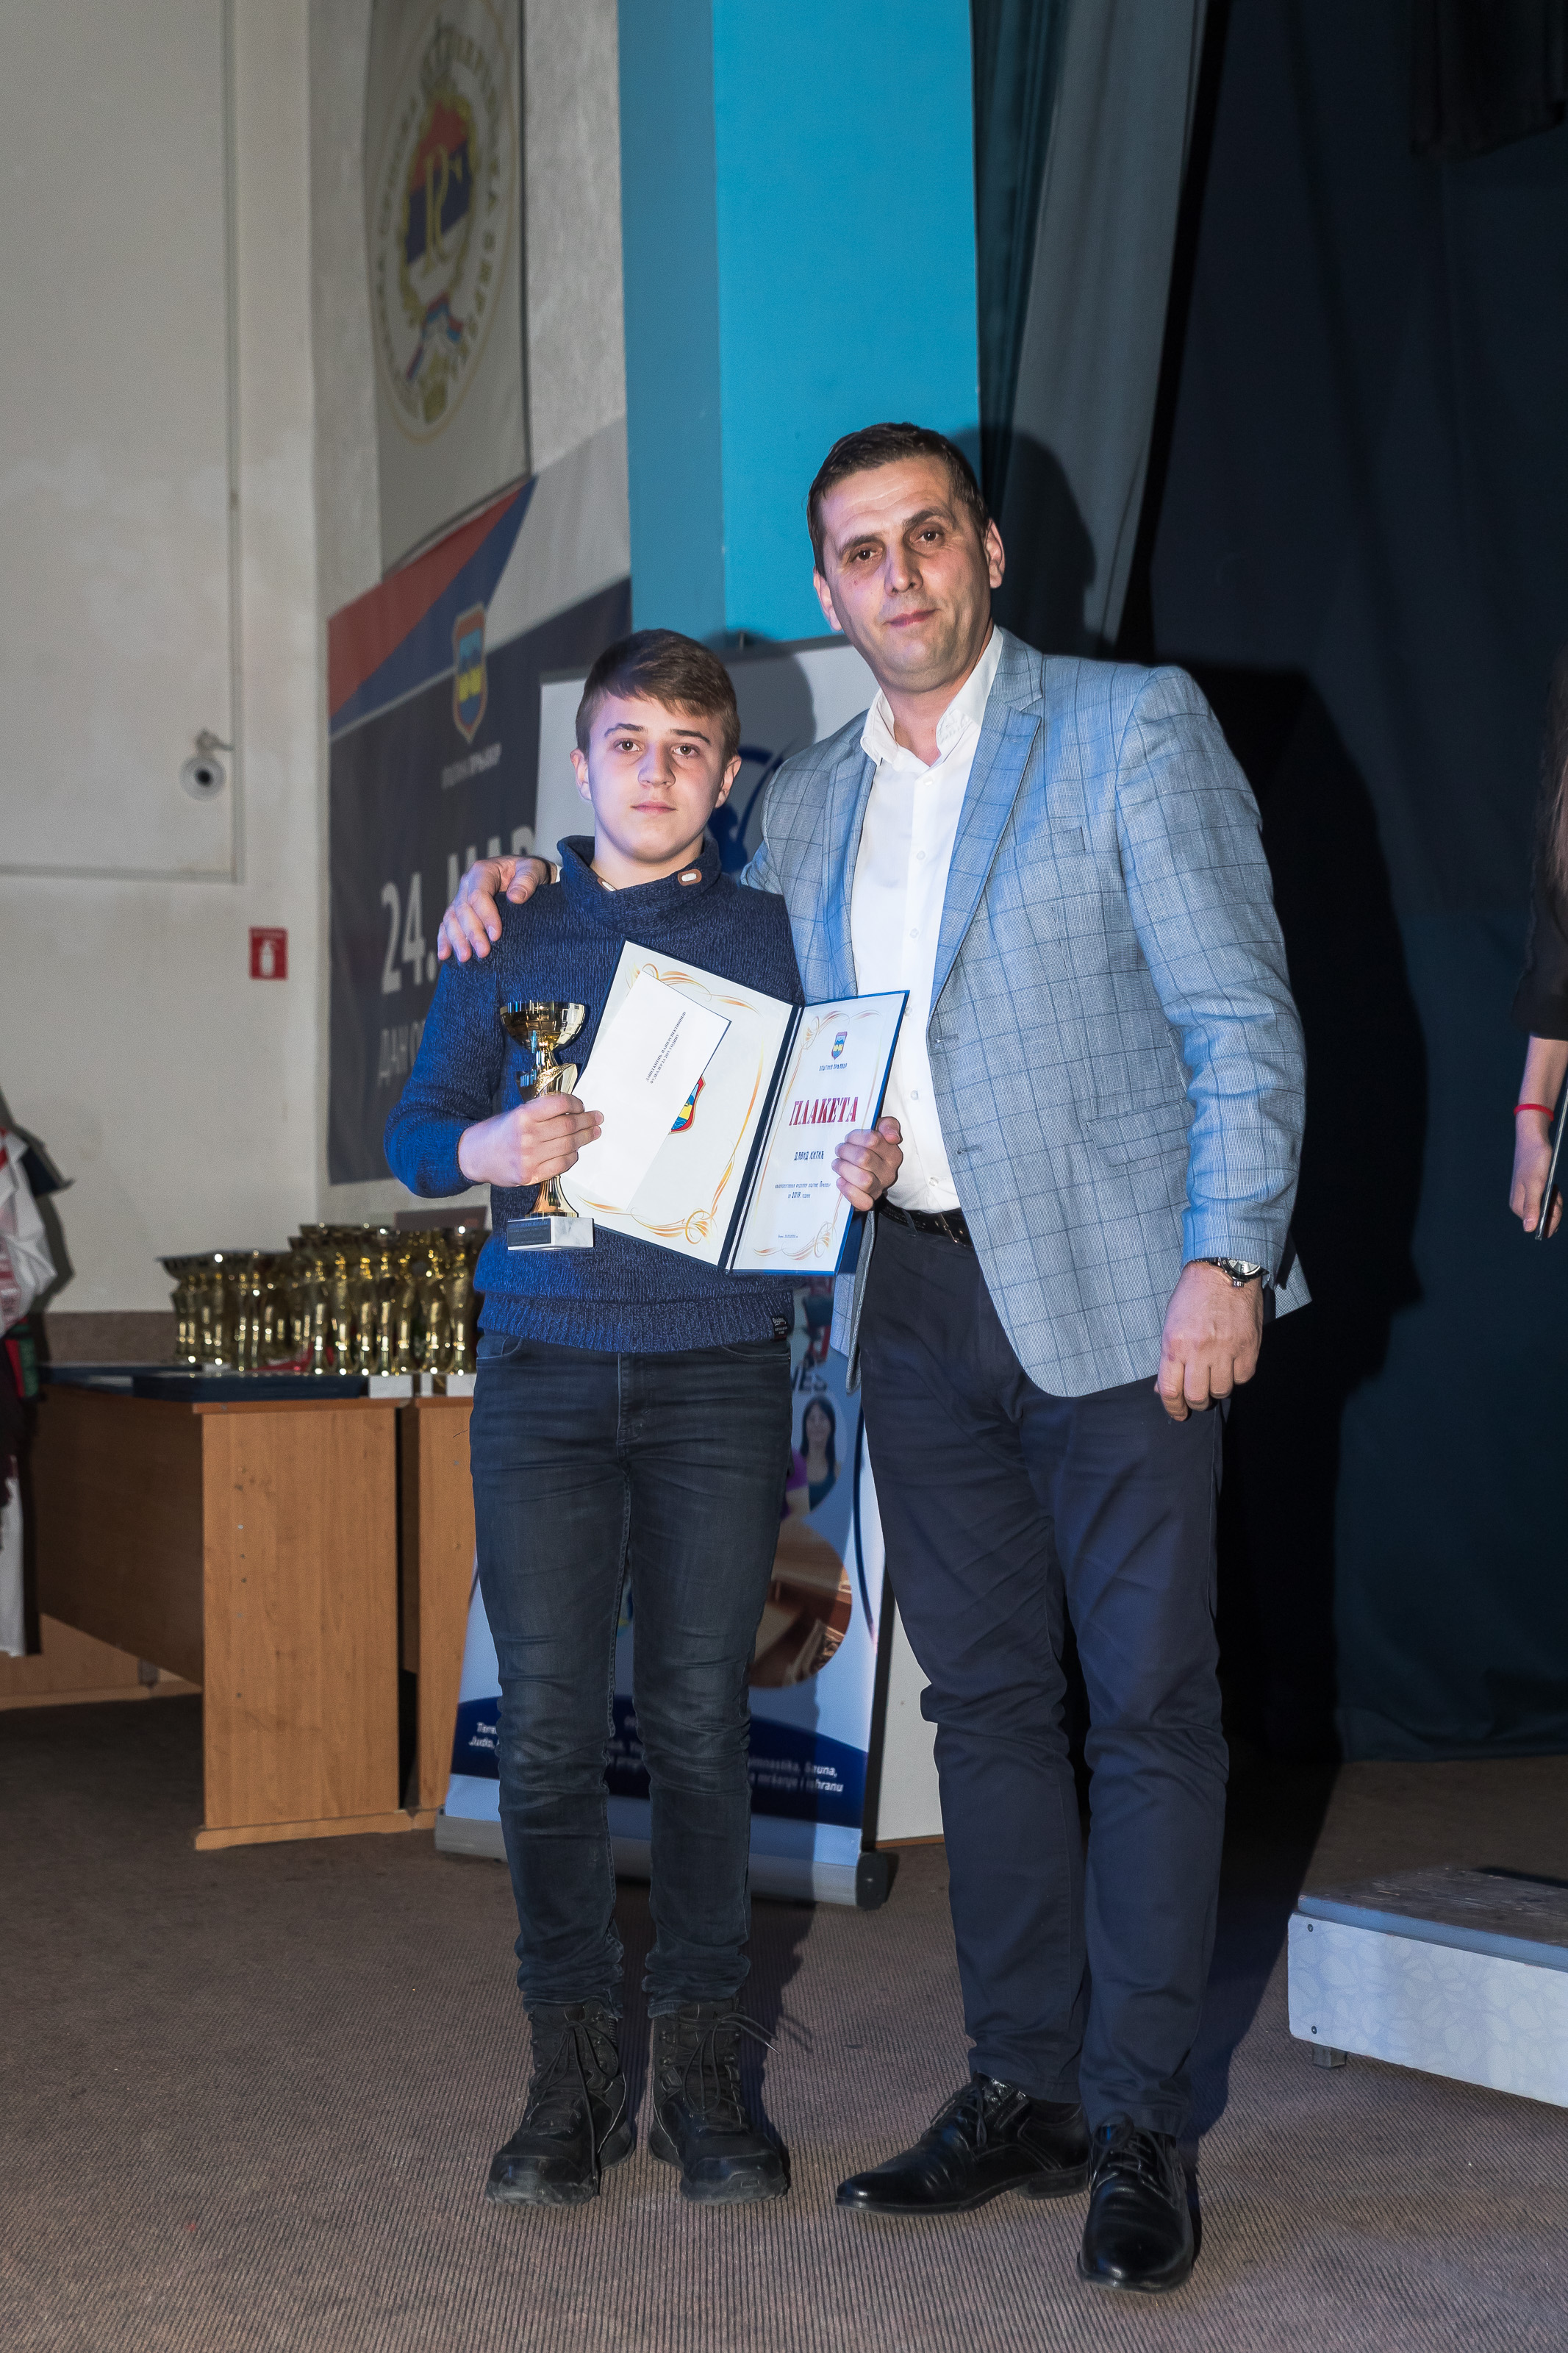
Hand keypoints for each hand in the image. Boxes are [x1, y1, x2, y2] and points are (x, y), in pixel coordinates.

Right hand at [436, 855, 552, 962]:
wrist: (527, 879)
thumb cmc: (530, 873)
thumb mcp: (534, 869)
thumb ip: (528, 879)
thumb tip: (515, 897)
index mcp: (483, 871)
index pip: (479, 894)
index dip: (486, 915)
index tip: (496, 936)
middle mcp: (467, 885)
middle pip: (463, 910)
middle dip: (472, 933)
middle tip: (483, 953)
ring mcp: (462, 899)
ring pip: (451, 919)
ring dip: (457, 940)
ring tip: (465, 958)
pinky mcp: (460, 914)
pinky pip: (447, 926)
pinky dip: (445, 941)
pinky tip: (445, 956)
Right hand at [456, 1095, 601, 1188]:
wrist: (474, 1156)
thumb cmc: (496, 1132)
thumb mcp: (514, 1114)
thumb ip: (540, 1113)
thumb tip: (571, 1111)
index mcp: (522, 1116)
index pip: (559, 1105)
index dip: (575, 1103)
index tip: (581, 1105)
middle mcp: (527, 1136)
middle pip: (568, 1126)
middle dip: (587, 1121)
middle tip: (597, 1118)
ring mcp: (529, 1158)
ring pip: (568, 1146)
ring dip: (584, 1139)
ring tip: (593, 1133)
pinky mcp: (530, 1175)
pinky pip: (561, 1165)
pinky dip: (572, 1157)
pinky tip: (575, 1151)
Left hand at [833, 1117, 902, 1211]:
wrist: (861, 1168)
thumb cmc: (868, 1147)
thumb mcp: (879, 1129)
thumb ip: (888, 1125)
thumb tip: (892, 1136)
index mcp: (893, 1153)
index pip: (873, 1140)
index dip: (855, 1137)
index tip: (848, 1138)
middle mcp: (889, 1172)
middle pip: (864, 1159)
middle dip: (846, 1152)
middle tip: (839, 1150)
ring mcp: (879, 1188)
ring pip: (864, 1180)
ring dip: (844, 1169)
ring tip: (837, 1164)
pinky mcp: (869, 1201)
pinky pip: (863, 1202)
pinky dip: (849, 1191)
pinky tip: (840, 1181)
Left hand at [1155, 1260, 1263, 1421]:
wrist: (1223, 1270)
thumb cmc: (1193, 1296)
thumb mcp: (1170, 1323)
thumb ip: (1168, 1357)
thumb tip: (1164, 1388)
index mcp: (1174, 1343)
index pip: (1170, 1390)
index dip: (1172, 1408)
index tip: (1177, 1412)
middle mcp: (1200, 1349)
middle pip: (1197, 1396)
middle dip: (1195, 1402)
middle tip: (1197, 1396)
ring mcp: (1226, 1349)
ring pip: (1221, 1390)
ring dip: (1217, 1388)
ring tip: (1215, 1376)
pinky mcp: (1248, 1347)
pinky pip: (1243, 1378)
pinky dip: (1237, 1377)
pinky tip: (1231, 1365)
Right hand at [1510, 1111, 1561, 1236]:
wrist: (1533, 1139)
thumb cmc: (1534, 1160)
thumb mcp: (1536, 1184)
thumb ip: (1532, 1207)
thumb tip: (1529, 1230)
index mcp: (1519, 1207)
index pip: (1538, 1226)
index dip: (1552, 1218)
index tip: (1555, 1201)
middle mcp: (1521, 1205)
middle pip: (1544, 1220)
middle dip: (1555, 1209)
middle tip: (1555, 1191)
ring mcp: (1526, 1198)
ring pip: (1547, 1211)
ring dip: (1555, 1201)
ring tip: (1554, 1187)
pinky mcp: (1532, 1191)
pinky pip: (1546, 1201)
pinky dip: (1553, 1196)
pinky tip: (1552, 1186)